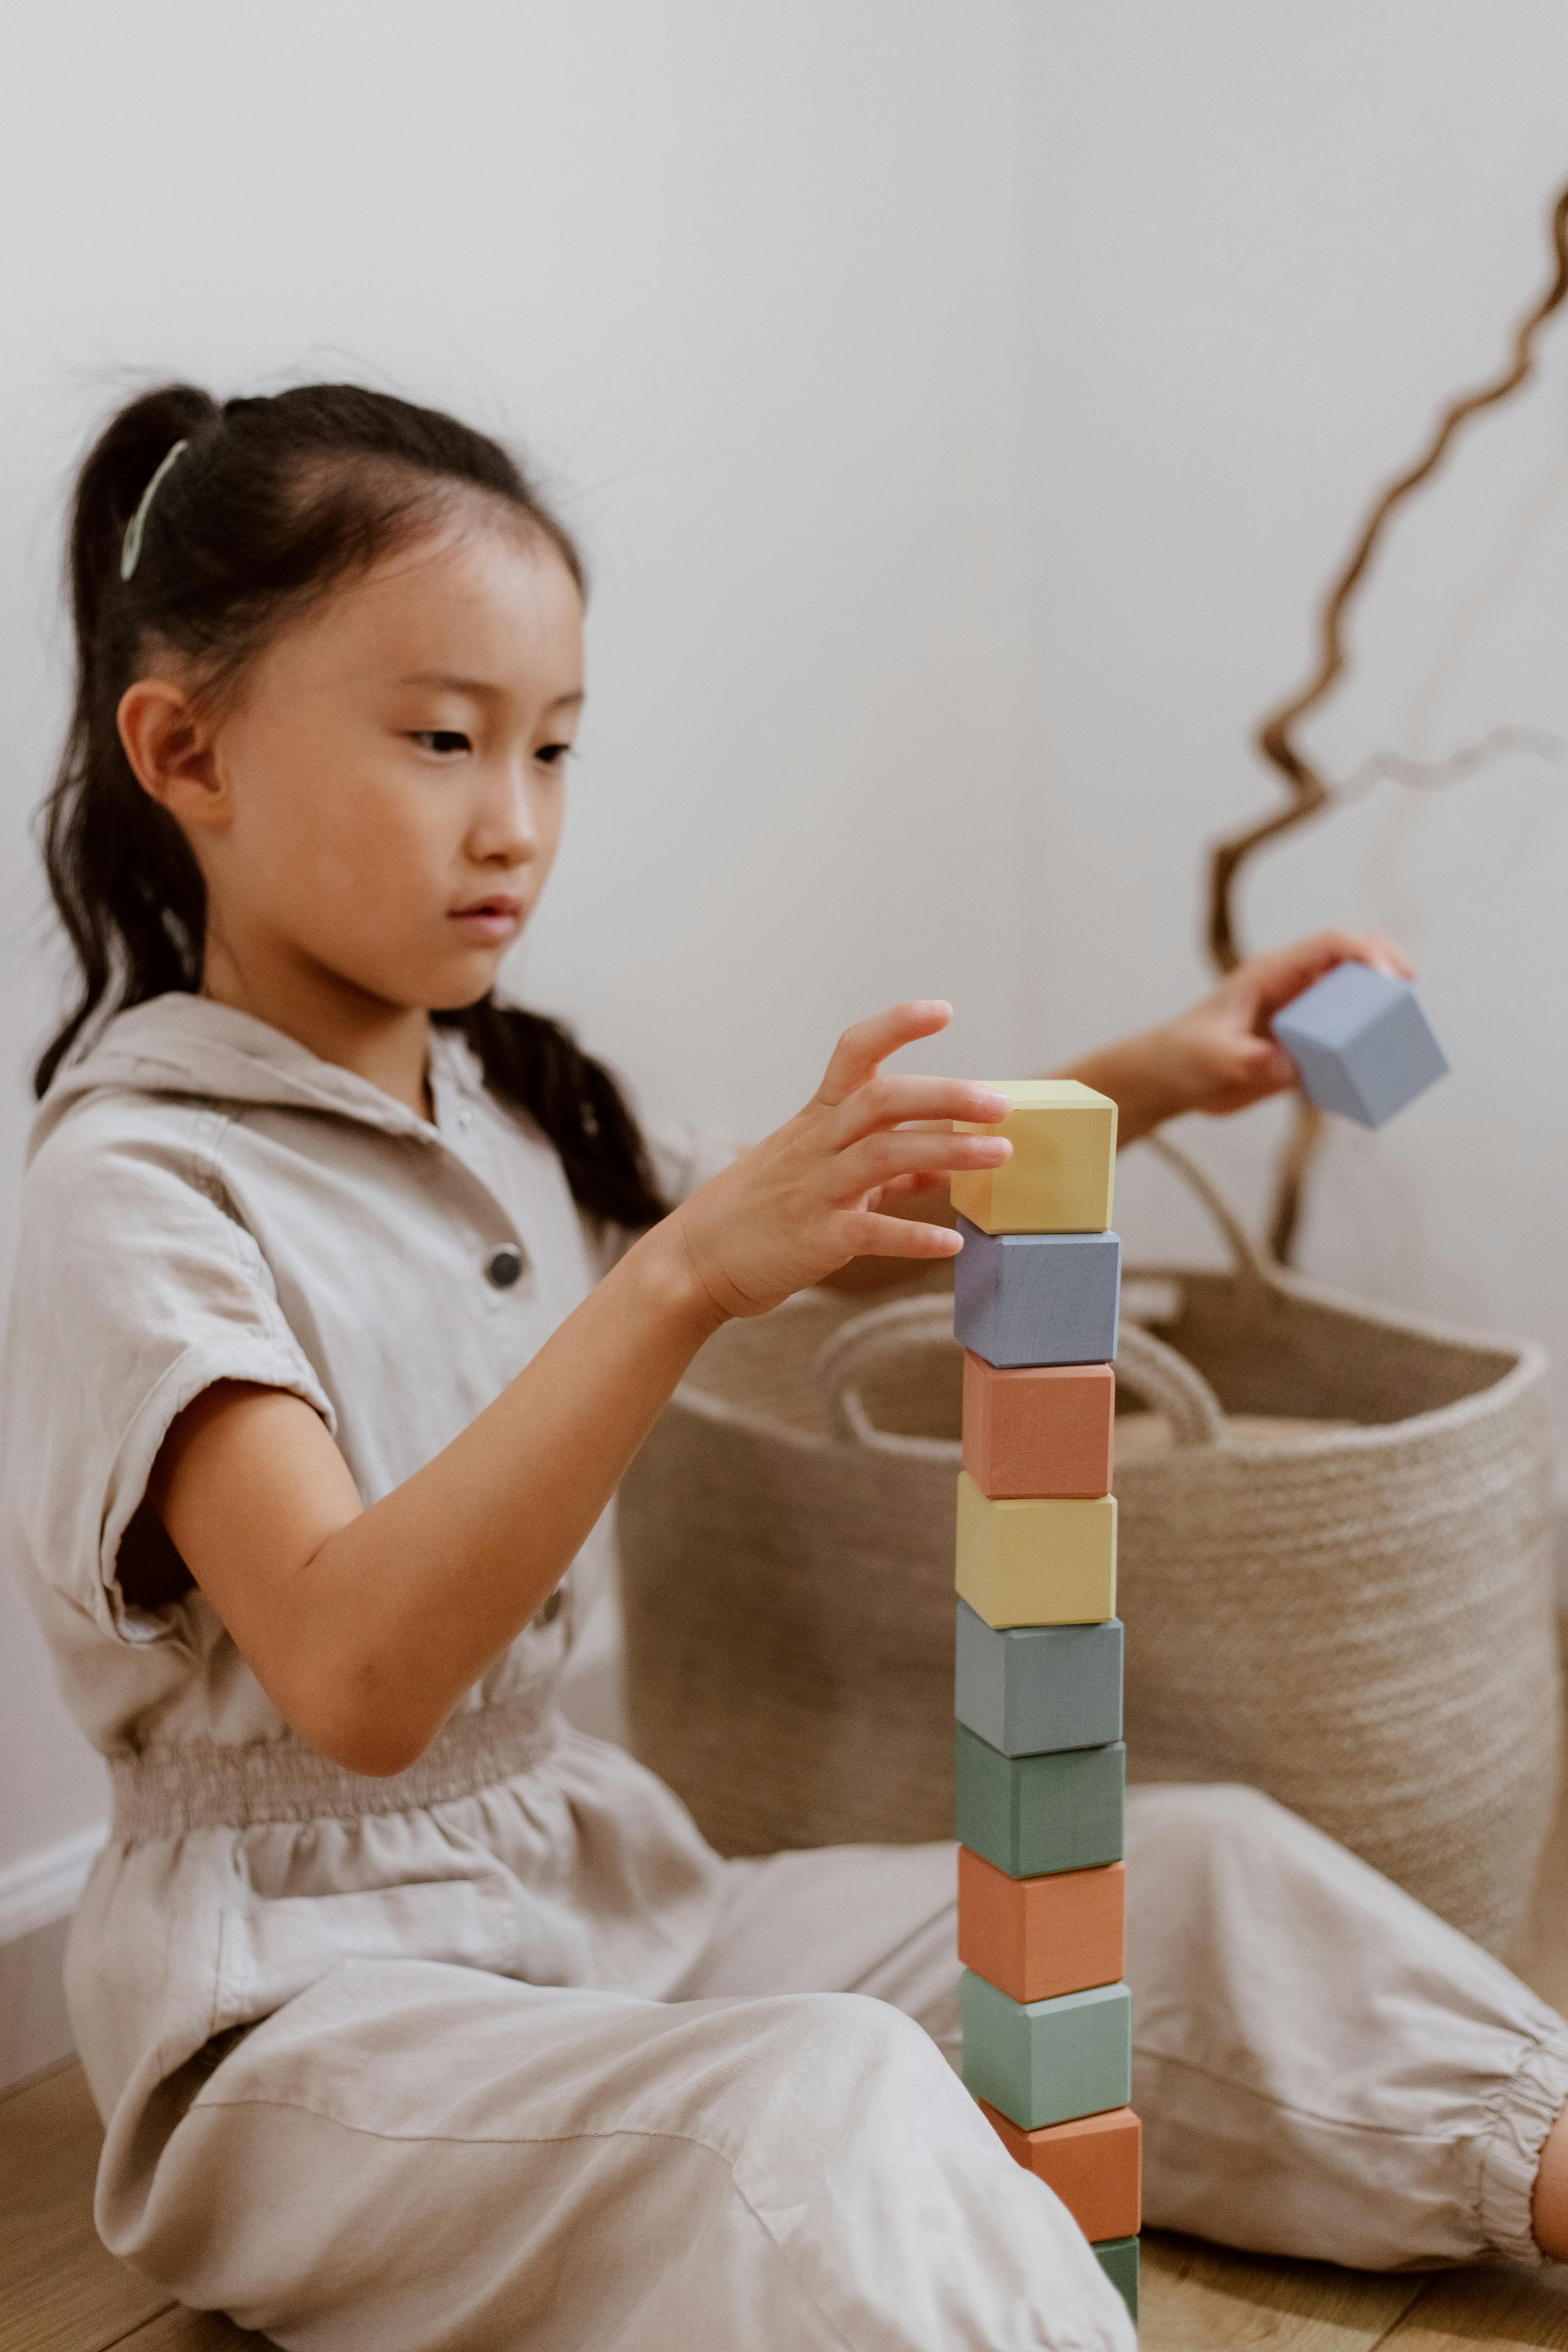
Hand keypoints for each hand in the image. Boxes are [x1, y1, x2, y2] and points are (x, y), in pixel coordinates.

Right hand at [658, 1002, 1012, 1322]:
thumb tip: (945, 1166)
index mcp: (816, 1120)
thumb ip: (884, 1171)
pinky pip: (869, 1232)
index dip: (897, 1025)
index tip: (943, 1010)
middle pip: (883, 1099)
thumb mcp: (818, 1176)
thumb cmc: (759, 1216)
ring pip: (884, 1155)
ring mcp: (813, 1189)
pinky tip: (951, 1243)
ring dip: (948, 1151)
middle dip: (946, 1096)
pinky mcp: (813, 1238)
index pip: (854, 1053)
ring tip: (1000, 1157)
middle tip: (1002, 1104)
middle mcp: (816, 1146)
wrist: (693, 1263)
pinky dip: (913, 1237)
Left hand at [1063, 930, 1412, 1145]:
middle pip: (1354, 965)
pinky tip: (1384, 1073)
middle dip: (1389, 971)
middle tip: (1412, 998)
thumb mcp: (1211, 1058)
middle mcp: (1294, 990)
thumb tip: (1292, 1066)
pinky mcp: (1305, 1051)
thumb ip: (1248, 1060)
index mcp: (1272, 974)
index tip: (1389, 976)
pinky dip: (1368, 1053)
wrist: (1169, 1082)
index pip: (1329, 946)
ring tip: (1411, 1036)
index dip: (1365, 951)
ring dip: (1384, 1014)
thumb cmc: (1183, 1056)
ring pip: (1357, 1004)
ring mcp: (1303, 1020)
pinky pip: (1346, 1046)